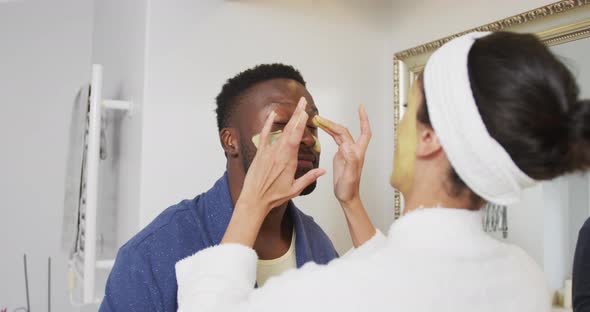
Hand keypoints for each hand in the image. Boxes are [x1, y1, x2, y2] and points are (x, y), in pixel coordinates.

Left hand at [221, 97, 325, 246]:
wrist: (254, 200)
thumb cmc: (274, 196)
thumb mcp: (295, 189)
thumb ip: (309, 178)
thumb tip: (323, 170)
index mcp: (288, 161)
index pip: (296, 138)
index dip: (301, 124)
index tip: (306, 112)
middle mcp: (278, 153)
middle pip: (290, 130)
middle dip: (297, 114)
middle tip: (303, 102)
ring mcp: (268, 152)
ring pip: (280, 131)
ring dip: (289, 118)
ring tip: (296, 107)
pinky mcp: (260, 153)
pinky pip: (264, 135)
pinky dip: (268, 124)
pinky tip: (273, 114)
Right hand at [316, 105, 371, 204]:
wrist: (347, 196)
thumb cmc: (349, 189)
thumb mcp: (349, 176)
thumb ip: (350, 160)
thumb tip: (346, 146)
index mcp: (357, 152)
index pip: (364, 131)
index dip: (363, 119)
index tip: (360, 107)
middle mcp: (353, 149)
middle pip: (344, 131)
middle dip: (333, 123)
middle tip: (319, 118)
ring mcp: (347, 151)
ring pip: (339, 134)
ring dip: (330, 126)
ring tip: (318, 120)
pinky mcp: (341, 154)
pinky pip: (336, 139)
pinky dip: (329, 132)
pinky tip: (323, 128)